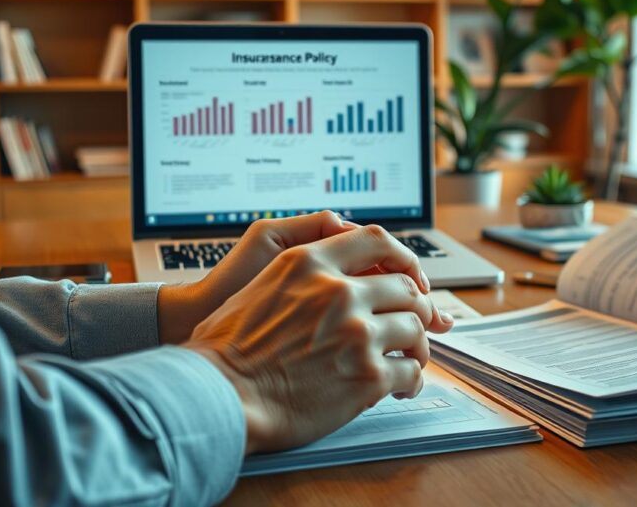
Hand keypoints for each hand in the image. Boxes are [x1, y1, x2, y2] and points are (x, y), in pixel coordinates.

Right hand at [183, 224, 454, 454]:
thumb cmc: (224, 351)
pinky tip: (403, 387)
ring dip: (417, 346)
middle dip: (417, 307)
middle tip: (420, 323)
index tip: (411, 277)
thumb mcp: (258, 287)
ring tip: (411, 359)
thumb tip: (329, 281)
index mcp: (310, 263)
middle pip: (404, 288)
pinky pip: (409, 372)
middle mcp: (339, 292)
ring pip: (414, 329)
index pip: (377, 241)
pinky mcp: (367, 375)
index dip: (404, 259)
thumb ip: (301, 277)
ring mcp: (357, 333)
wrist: (217, 395)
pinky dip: (411, 380)